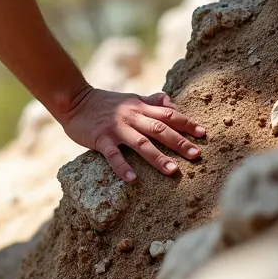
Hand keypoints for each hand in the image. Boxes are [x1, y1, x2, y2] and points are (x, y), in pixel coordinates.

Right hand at [59, 87, 205, 182]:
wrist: (74, 100)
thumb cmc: (103, 103)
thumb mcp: (129, 99)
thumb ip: (150, 102)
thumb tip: (170, 103)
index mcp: (140, 107)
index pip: (168, 114)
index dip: (187, 123)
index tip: (203, 134)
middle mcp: (131, 117)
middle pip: (160, 129)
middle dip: (179, 142)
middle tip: (196, 156)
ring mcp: (116, 128)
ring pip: (140, 143)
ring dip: (158, 157)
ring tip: (172, 171)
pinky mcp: (100, 139)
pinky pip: (113, 155)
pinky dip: (123, 167)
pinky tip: (133, 179)